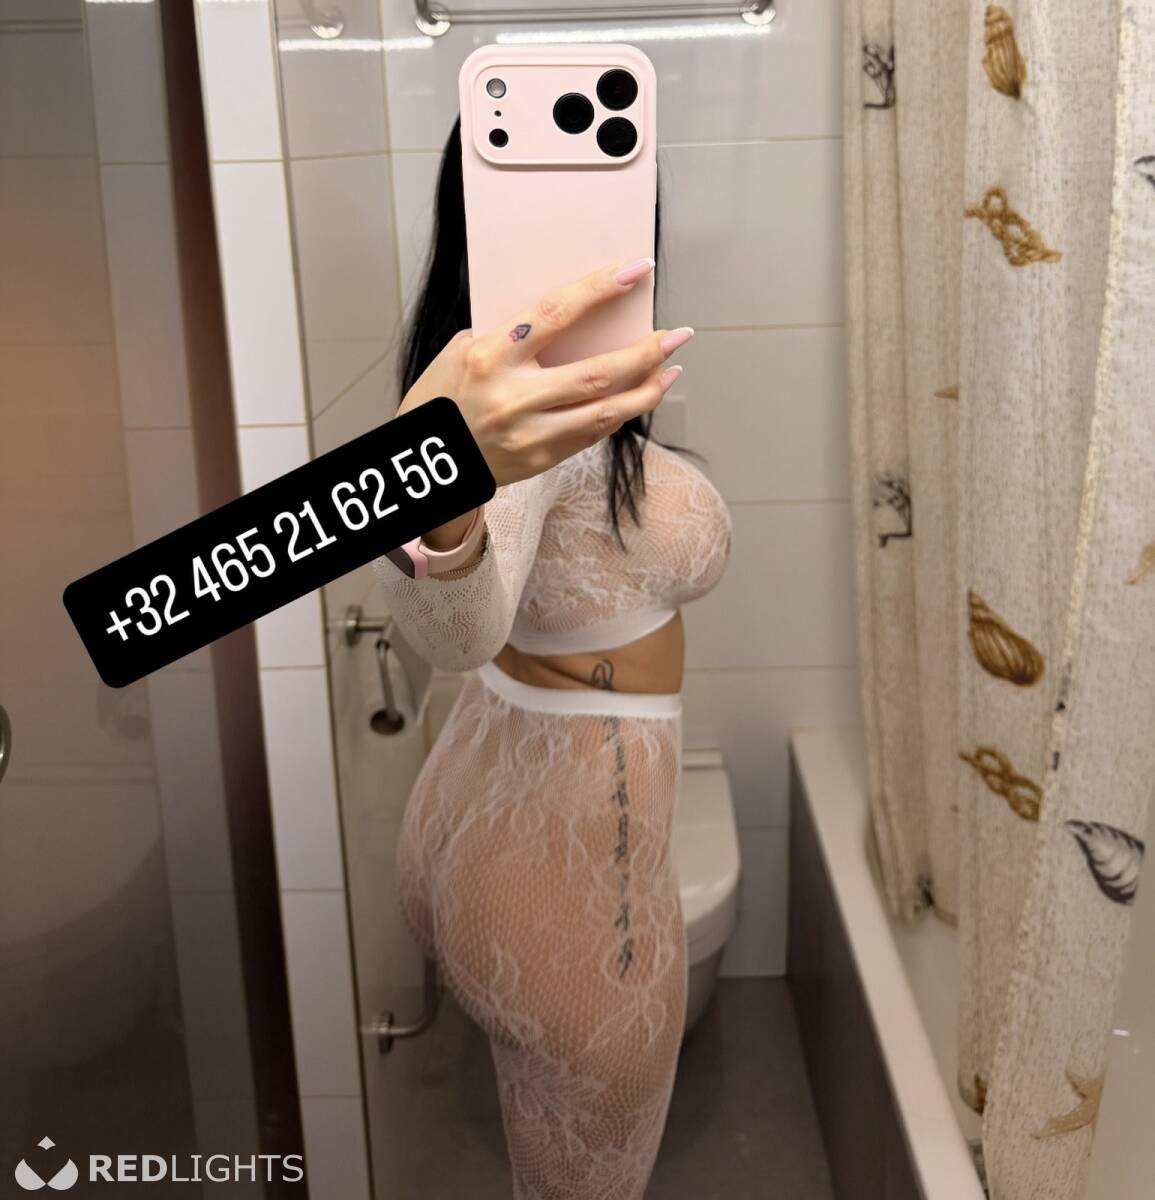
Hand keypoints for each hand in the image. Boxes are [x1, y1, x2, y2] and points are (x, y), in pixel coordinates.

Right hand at [396, 258, 691, 487]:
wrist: (425, 461)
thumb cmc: (443, 397)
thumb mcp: (462, 351)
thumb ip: (512, 334)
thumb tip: (570, 316)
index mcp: (490, 355)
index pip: (557, 312)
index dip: (601, 289)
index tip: (637, 271)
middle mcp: (513, 397)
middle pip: (597, 371)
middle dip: (646, 352)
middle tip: (678, 335)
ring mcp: (529, 433)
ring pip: (606, 411)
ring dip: (647, 390)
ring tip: (671, 369)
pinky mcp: (540, 459)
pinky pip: (593, 433)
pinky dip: (622, 413)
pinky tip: (641, 397)